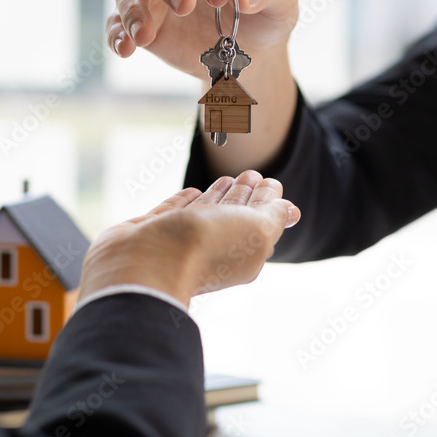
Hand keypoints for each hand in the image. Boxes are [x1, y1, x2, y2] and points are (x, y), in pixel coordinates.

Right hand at [78, 171, 300, 306]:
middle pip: (234, 216)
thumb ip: (275, 216)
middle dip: (245, 195)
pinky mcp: (152, 232)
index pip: (261, 221)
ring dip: (219, 196)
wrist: (147, 262)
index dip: (268, 200)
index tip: (271, 181)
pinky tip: (192, 192)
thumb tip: (290, 210)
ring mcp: (180, 240)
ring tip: (227, 178)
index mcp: (243, 253)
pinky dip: (184, 201)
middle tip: (252, 174)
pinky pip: (172, 213)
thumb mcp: (257, 230)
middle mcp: (213, 248)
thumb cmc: (207, 247)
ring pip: (205, 214)